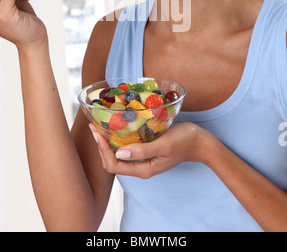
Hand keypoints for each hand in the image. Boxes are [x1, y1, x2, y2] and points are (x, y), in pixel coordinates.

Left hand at [90, 121, 214, 178]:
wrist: (200, 142)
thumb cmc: (184, 141)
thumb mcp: (164, 144)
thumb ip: (142, 151)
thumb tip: (119, 153)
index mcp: (144, 169)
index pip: (114, 165)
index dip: (102, 150)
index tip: (97, 132)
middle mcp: (141, 167)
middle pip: (113, 161)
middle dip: (101, 146)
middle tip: (95, 126)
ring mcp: (144, 159)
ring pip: (118, 155)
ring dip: (108, 142)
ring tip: (101, 126)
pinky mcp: (147, 151)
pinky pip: (127, 148)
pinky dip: (119, 139)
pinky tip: (117, 127)